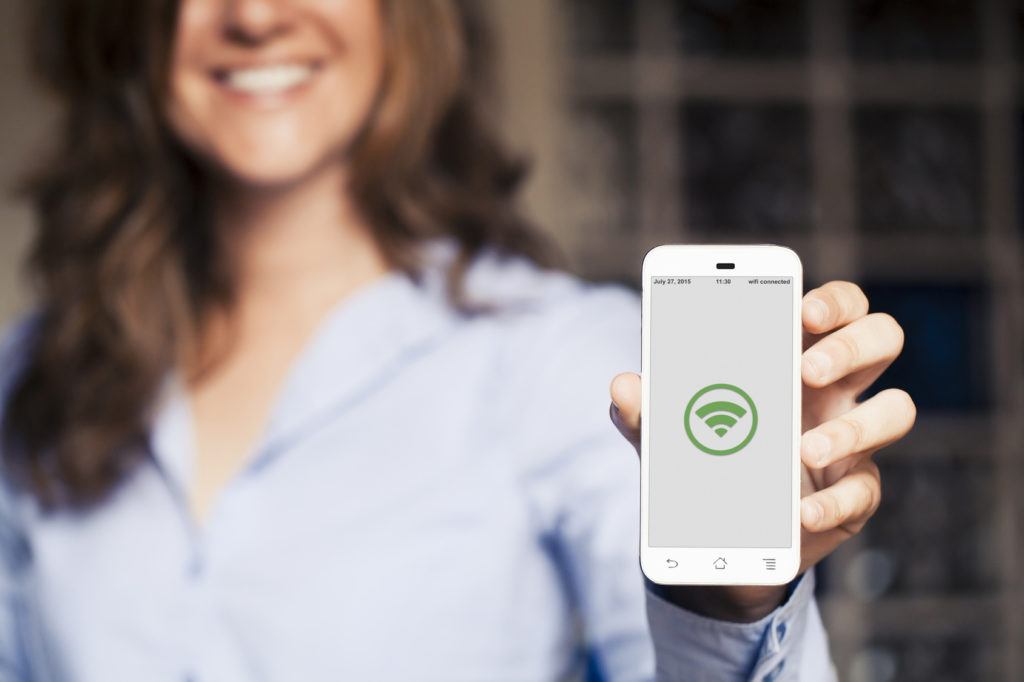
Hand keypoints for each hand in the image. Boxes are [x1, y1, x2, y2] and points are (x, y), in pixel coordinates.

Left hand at [610, 280, 915, 621]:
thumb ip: (647, 408)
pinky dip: (833, 501)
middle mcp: (835, 390)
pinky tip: (800, 512)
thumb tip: (622, 385)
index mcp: (795, 355)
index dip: (833, 300)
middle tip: (804, 370)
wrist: (721, 532)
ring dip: (853, 428)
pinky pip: (864, 490)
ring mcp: (853, 440)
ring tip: (800, 450)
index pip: (837, 306)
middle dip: (851, 345)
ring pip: (896, 410)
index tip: (803, 308)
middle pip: (882, 338)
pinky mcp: (854, 494)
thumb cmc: (703, 454)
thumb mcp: (669, 431)